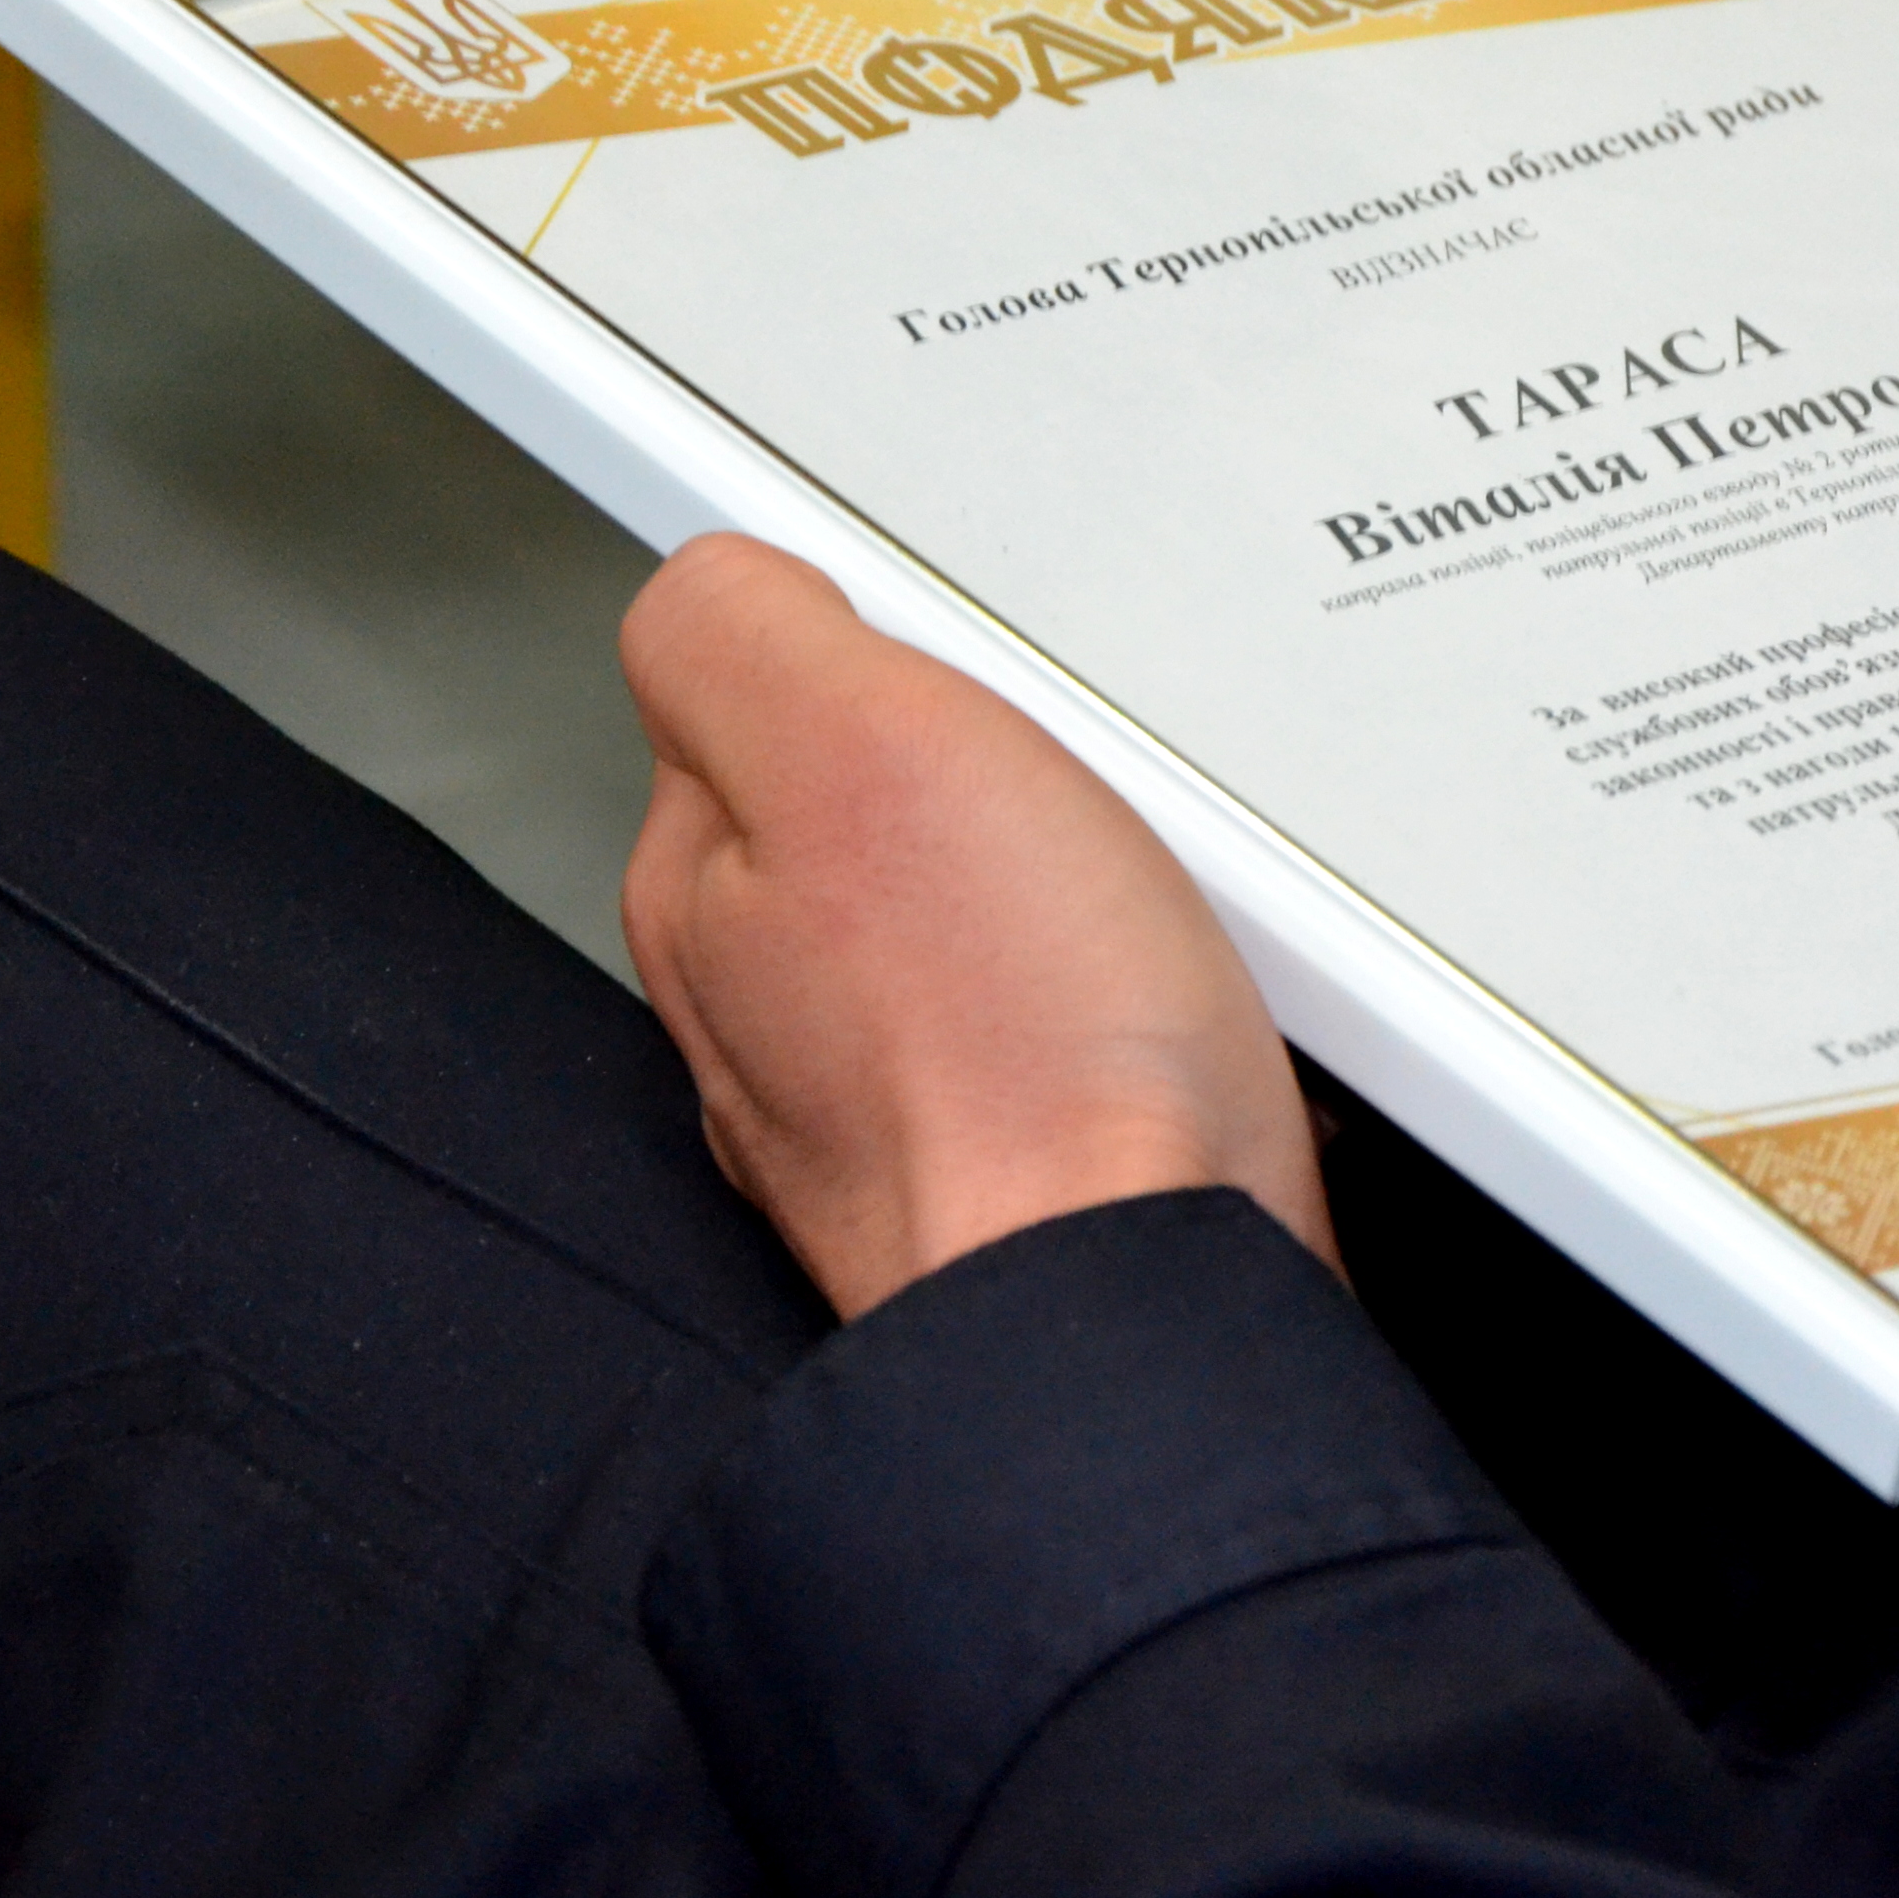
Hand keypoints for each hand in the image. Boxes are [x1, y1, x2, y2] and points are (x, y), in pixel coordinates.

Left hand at [616, 536, 1332, 1316]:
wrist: (1152, 1323)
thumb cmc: (1021, 1060)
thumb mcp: (850, 743)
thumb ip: (745, 630)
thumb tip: (722, 574)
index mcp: (706, 894)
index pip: (750, 688)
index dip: (864, 640)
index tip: (949, 662)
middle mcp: (778, 1018)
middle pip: (888, 802)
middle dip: (993, 762)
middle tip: (1073, 780)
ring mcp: (904, 1105)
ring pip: (1000, 911)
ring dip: (1088, 878)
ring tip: (1151, 895)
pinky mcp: (1036, 1166)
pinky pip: (1096, 1020)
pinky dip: (1151, 993)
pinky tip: (1192, 1004)